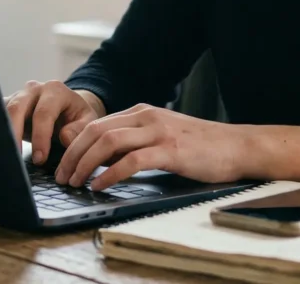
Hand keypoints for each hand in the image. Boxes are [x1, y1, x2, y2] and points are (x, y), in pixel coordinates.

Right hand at [4, 81, 105, 164]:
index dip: (40, 137)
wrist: (67, 108)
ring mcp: (19, 95)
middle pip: (17, 107)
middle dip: (15, 134)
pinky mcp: (8, 104)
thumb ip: (80, 129)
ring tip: (6, 154)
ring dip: (3, 133)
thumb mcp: (87, 121)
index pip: (43, 113)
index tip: (40, 158)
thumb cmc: (77, 116)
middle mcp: (34, 89)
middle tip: (17, 158)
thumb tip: (65, 137)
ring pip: (3, 110)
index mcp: (55, 91)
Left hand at [55, 104, 251, 191]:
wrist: (237, 146)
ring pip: (109, 142)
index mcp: (142, 112)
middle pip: (96, 131)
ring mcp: (159, 132)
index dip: (74, 145)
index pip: (96, 124)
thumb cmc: (199, 148)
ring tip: (76, 182)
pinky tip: (101, 186)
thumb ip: (130, 144)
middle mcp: (147, 117)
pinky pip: (132, 160)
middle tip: (62, 177)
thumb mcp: (159, 139)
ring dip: (86, 164)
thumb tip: (96, 156)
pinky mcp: (171, 150)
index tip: (63, 165)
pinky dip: (111, 174)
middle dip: (73, 155)